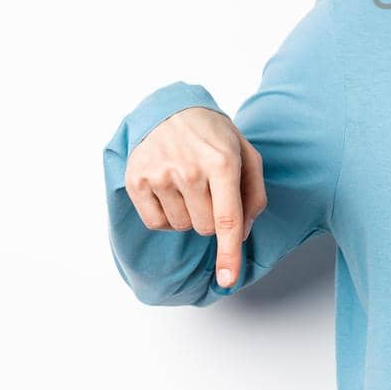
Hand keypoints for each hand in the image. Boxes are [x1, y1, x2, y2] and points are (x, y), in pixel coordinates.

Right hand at [124, 106, 266, 288]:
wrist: (172, 109)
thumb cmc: (214, 137)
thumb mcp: (246, 155)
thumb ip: (253, 195)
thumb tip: (243, 233)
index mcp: (222, 163)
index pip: (227, 220)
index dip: (229, 254)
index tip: (227, 280)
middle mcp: (189, 171)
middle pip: (206, 229)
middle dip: (212, 217)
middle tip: (209, 188)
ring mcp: (160, 175)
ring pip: (181, 227)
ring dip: (189, 215)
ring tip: (188, 184)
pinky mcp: (136, 180)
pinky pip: (156, 224)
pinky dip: (167, 216)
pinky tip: (170, 191)